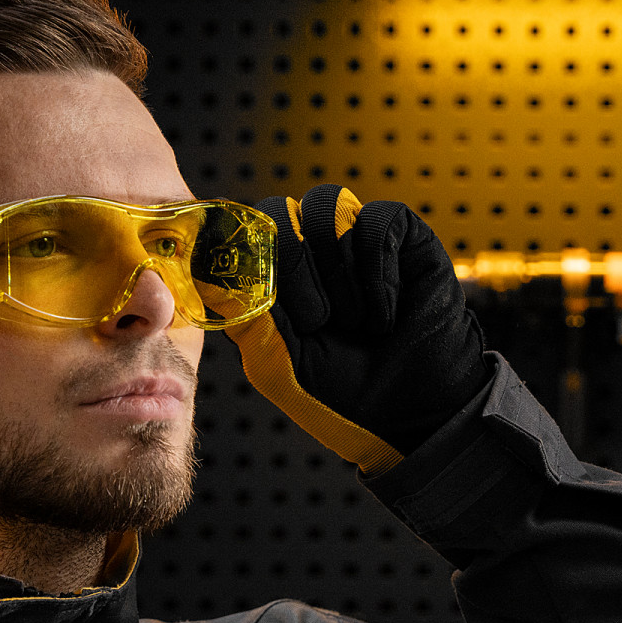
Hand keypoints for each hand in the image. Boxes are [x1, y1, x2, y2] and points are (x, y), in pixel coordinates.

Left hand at [226, 184, 487, 474]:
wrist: (412, 415)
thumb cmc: (342, 396)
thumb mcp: (276, 367)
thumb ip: (244, 320)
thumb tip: (210, 278)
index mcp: (272, 280)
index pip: (241, 234)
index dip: (244, 253)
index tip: (259, 292)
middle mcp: (309, 252)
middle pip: (277, 212)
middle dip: (292, 266)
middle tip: (317, 322)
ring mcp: (353, 241)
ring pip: (325, 207)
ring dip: (336, 269)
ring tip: (354, 322)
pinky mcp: (404, 239)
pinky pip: (378, 220)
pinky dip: (376, 270)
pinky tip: (384, 313)